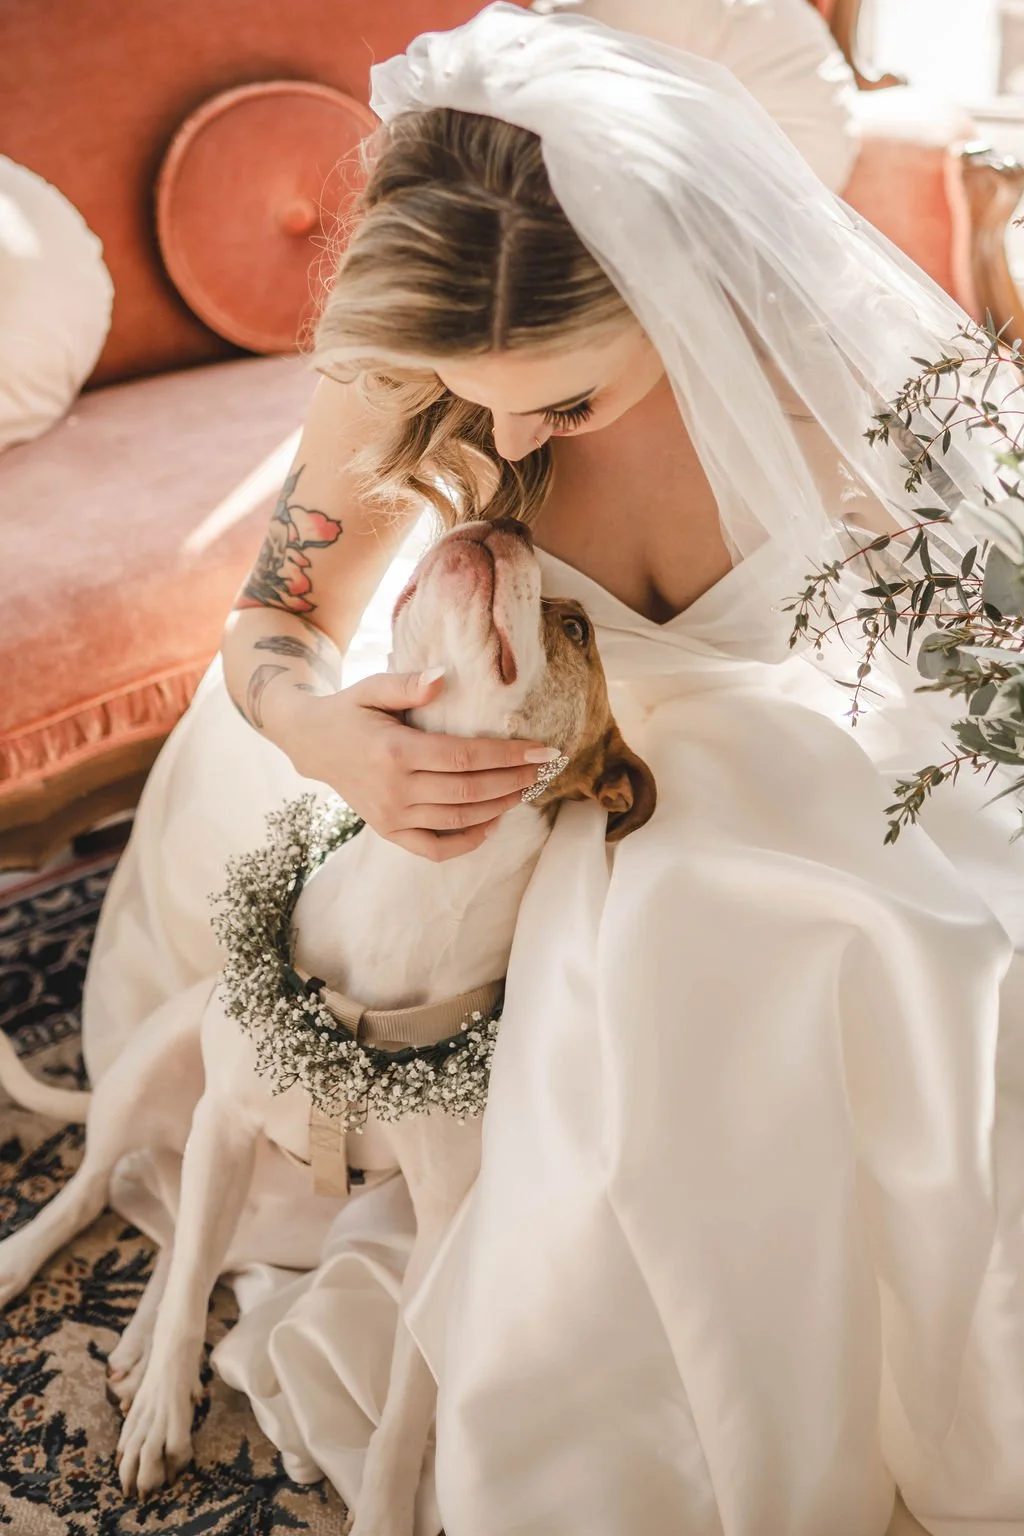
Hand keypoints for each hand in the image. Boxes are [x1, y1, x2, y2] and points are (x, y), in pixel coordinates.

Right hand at [266, 669, 559, 860]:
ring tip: (524, 790)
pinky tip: (491, 824)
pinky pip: (434, 849)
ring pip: (458, 820)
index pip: (465, 757)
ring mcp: (391, 816)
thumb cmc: (352, 710)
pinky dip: (467, 842)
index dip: (507, 756)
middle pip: (469, 792)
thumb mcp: (372, 687)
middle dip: (513, 781)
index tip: (541, 750)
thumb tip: (443, 676)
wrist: (314, 744)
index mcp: (395, 752)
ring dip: (498, 808)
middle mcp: (394, 790)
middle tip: (543, 770)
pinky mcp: (388, 832)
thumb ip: (407, 683)